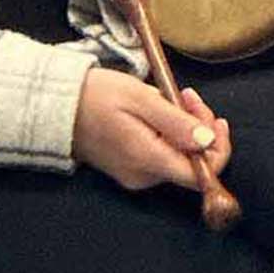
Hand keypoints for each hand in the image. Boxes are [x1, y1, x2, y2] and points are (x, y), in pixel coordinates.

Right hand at [73, 68, 233, 192]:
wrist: (56, 104)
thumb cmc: (96, 96)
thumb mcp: (140, 99)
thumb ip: (176, 122)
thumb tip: (208, 141)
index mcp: (148, 161)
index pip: (203, 175)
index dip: (218, 148)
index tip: (212, 117)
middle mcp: (144, 177)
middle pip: (193, 165)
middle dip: (201, 130)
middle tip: (188, 96)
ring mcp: (135, 175)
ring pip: (179, 158)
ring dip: (186, 129)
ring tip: (173, 97)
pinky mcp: (129, 168)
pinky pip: (163, 156)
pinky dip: (170, 135)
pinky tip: (160, 112)